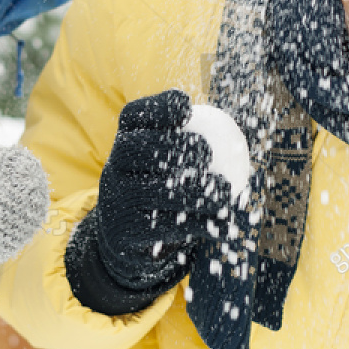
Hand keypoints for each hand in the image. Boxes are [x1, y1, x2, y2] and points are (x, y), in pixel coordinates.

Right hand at [65, 90, 233, 314]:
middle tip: (209, 154)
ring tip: (226, 193)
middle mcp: (113, 168)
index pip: (133, 116)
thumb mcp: (167, 166)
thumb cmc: (161, 193)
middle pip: (139, 149)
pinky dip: (201, 225)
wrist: (129, 242)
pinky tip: (224, 226)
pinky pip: (167, 227)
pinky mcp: (126, 233)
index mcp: (124, 144)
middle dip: (177, 147)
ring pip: (157, 191)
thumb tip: (236, 134)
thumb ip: (189, 149)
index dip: (157, 108)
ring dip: (198, 192)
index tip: (185, 106)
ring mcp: (116, 201)